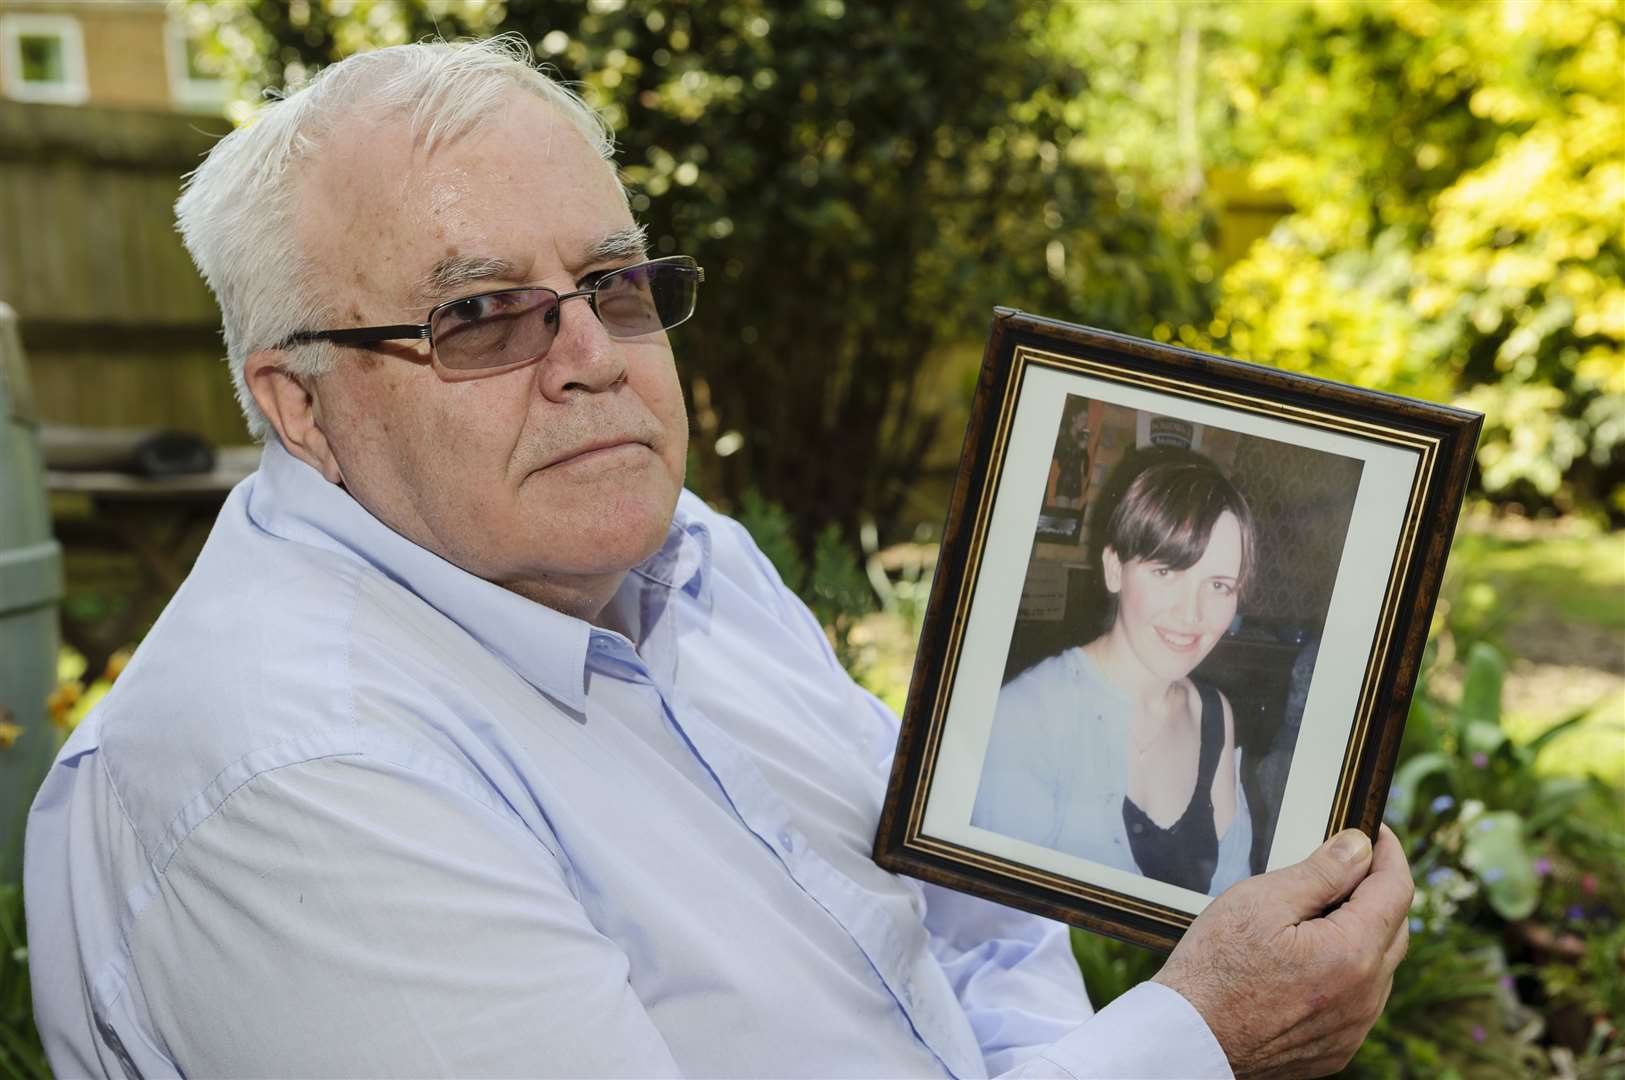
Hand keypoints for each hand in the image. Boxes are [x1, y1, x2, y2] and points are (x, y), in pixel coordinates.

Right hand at [1152, 824, 1412, 1077]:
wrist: (1188, 1037)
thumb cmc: (1215, 966)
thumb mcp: (1262, 901)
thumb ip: (1322, 872)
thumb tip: (1361, 847)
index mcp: (1353, 954)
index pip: (1396, 890)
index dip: (1389, 853)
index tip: (1374, 832)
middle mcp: (1366, 997)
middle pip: (1396, 928)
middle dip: (1377, 890)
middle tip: (1344, 865)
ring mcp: (1353, 1029)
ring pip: (1378, 967)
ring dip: (1363, 933)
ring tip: (1318, 914)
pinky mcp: (1336, 1049)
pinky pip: (1359, 1001)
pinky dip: (1347, 972)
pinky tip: (1308, 961)